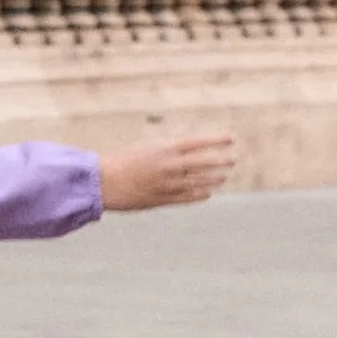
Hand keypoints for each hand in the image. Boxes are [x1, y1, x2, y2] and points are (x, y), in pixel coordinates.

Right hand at [99, 134, 237, 210]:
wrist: (102, 183)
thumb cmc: (121, 162)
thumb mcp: (146, 149)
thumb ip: (167, 152)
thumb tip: (186, 152)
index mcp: (165, 148)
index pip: (198, 142)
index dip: (217, 139)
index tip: (231, 138)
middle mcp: (170, 166)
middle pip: (204, 162)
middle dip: (221, 160)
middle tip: (233, 159)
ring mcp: (168, 184)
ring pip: (200, 181)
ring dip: (214, 178)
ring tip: (224, 176)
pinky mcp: (163, 199)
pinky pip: (188, 197)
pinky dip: (200, 194)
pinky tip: (208, 193)